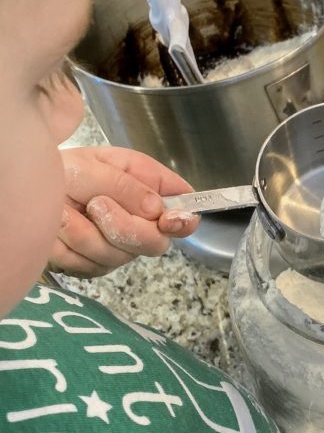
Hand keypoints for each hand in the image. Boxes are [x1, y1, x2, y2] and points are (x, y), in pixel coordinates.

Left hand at [50, 147, 199, 276]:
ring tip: (65, 210)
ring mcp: (119, 245)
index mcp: (149, 186)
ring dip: (86, 234)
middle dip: (124, 228)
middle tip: (97, 205)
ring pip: (119, 257)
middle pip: (155, 242)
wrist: (31, 188)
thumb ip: (125, 185)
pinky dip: (70, 247)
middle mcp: (141, 219)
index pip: (184, 207)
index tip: (170, 221)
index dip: (183, 219)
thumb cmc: (64, 168)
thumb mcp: (93, 164)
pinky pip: (91, 267)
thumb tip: (156, 210)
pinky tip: (61, 228)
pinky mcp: (95, 264)